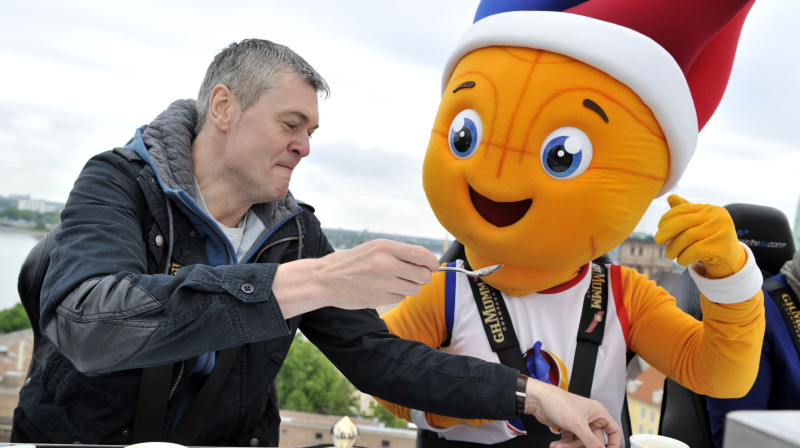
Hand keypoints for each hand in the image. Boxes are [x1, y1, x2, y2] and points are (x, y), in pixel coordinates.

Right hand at [274, 239, 439, 317]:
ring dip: (408, 288)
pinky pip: (400, 298)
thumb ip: (399, 253)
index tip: (433, 267)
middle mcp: (387, 263)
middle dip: (421, 278)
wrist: (324, 279)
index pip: (423, 255)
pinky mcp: (379, 298)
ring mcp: (383, 282)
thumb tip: (428, 263)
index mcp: (386, 247)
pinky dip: (396, 295)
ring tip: (392, 282)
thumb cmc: (351, 262)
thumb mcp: (374, 249)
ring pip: (414, 289)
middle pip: (423, 275)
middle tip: (410, 276)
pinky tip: (381, 290)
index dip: (432, 263)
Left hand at [524, 379, 620, 447]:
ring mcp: (579, 424)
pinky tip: (556, 444)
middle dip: (582, 445)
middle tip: (572, 447)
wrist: (538, 400)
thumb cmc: (558, 402)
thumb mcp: (577, 424)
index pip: (614, 431)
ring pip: (581, 442)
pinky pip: (571, 441)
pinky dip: (565, 444)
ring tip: (559, 446)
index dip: (613, 443)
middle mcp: (590, 418)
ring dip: (570, 446)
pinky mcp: (569, 428)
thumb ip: (591, 441)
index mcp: (598, 413)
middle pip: (595, 441)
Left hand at [654, 194, 745, 278]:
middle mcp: (719, 217)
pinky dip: (684, 257)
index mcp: (711, 209)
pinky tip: (682, 260)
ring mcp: (723, 231)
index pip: (683, 209)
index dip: (667, 218)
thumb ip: (686, 212)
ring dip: (674, 248)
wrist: (730, 261)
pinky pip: (695, 251)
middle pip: (684, 222)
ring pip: (687, 238)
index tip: (659, 227)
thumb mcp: (699, 225)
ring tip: (670, 254)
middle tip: (657, 240)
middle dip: (667, 231)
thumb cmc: (709, 240)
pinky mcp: (723, 247)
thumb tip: (670, 197)